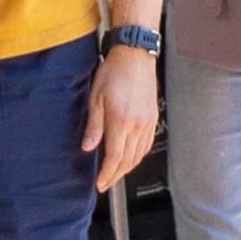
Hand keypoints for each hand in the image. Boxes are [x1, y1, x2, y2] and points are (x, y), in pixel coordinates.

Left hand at [83, 44, 160, 191]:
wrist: (135, 56)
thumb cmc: (114, 72)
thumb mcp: (96, 98)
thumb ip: (94, 126)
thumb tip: (88, 147)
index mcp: (121, 121)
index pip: (115, 157)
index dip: (107, 173)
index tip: (100, 183)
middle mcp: (137, 124)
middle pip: (128, 160)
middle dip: (116, 176)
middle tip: (106, 183)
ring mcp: (147, 122)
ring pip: (139, 155)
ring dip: (127, 168)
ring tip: (116, 174)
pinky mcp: (152, 117)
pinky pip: (147, 144)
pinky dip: (138, 156)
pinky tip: (131, 157)